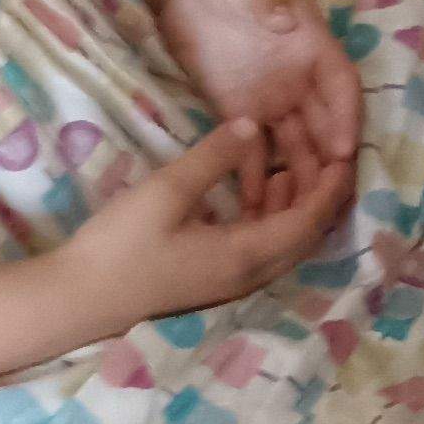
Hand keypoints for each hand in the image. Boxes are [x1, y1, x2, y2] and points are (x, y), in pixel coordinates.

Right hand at [52, 120, 343, 334]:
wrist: (75, 300)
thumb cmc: (121, 245)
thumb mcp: (167, 190)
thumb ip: (214, 156)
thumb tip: (253, 124)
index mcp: (248, 255)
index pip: (310, 220)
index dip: (332, 187)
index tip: (348, 153)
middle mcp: (249, 274)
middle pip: (306, 235)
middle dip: (321, 195)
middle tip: (327, 153)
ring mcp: (229, 282)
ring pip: (283, 242)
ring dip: (296, 206)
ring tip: (296, 163)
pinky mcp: (211, 280)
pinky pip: (261, 247)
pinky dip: (271, 217)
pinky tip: (259, 189)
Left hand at [156, 0, 361, 211]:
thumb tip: (283, 20)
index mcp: (312, 44)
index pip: (340, 85)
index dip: (346, 117)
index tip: (345, 149)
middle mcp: (298, 77)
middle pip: (322, 123)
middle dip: (328, 159)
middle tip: (328, 198)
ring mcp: (267, 95)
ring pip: (292, 143)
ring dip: (299, 175)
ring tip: (297, 212)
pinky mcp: (234, 108)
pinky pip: (251, 148)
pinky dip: (256, 175)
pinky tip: (256, 204)